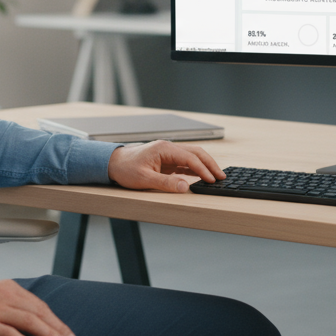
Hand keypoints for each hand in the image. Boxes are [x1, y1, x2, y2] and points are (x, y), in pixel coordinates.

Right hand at [0, 278, 77, 335]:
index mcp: (9, 287)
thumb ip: (8, 302)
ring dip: (49, 335)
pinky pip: (9, 333)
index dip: (56, 320)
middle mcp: (5, 295)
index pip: (39, 305)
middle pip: (39, 312)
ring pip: (29, 321)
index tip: (67, 333)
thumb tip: (27, 316)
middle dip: (58, 328)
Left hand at [108, 140, 225, 192]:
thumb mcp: (144, 178)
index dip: (203, 170)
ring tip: (216, 177)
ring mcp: (168, 154)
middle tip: (221, 176)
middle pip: (196, 153)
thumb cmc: (126, 168)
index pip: (190, 158)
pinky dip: (195, 169)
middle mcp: (168, 148)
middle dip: (210, 164)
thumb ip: (166, 183)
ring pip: (192, 157)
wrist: (113, 163)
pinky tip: (202, 177)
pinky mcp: (166, 160)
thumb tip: (185, 187)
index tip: (212, 180)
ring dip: (205, 166)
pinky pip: (185, 163)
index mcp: (164, 149)